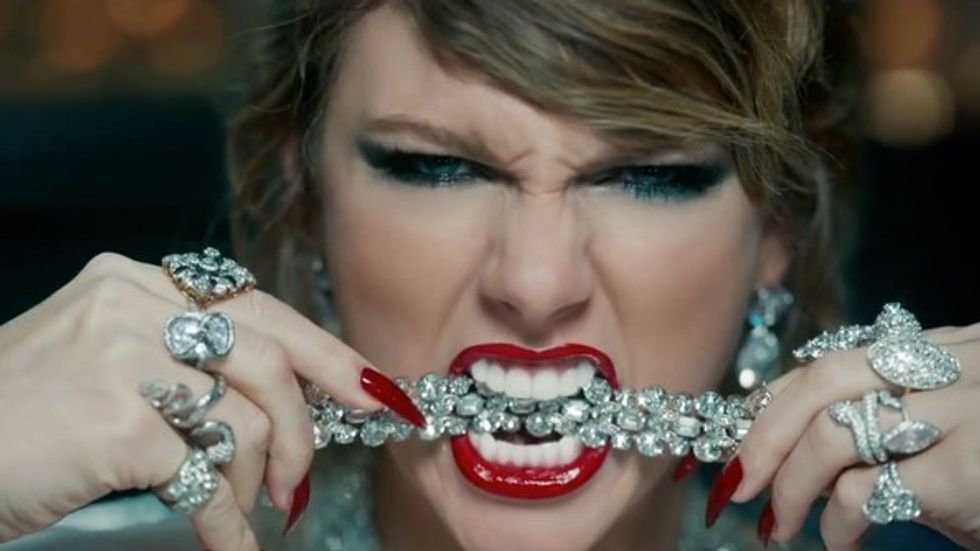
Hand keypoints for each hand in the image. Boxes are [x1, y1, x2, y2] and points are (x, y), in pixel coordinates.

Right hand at [0, 252, 419, 549]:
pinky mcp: (116, 422)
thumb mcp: (101, 361)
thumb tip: (285, 399)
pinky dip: (226, 523)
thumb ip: (186, 362)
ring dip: (258, 481)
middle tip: (300, 481)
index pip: (258, 308)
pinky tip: (227, 544)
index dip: (325, 353)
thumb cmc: (21, 422)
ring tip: (241, 510)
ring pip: (248, 419)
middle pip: (269, 359)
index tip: (373, 389)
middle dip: (305, 428)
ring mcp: (122, 358)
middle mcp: (131, 304)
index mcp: (135, 283)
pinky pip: (207, 477)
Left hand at [715, 322, 979, 548]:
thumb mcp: (951, 437)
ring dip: (786, 483)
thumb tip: (792, 460)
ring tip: (775, 525)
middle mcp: (954, 367)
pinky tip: (839, 544)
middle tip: (733, 485)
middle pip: (821, 381)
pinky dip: (835, 522)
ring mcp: (967, 413)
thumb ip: (886, 432)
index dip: (771, 402)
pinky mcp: (970, 471)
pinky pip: (867, 490)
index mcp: (944, 352)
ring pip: (833, 429)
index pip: (831, 362)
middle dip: (760, 434)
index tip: (733, 439)